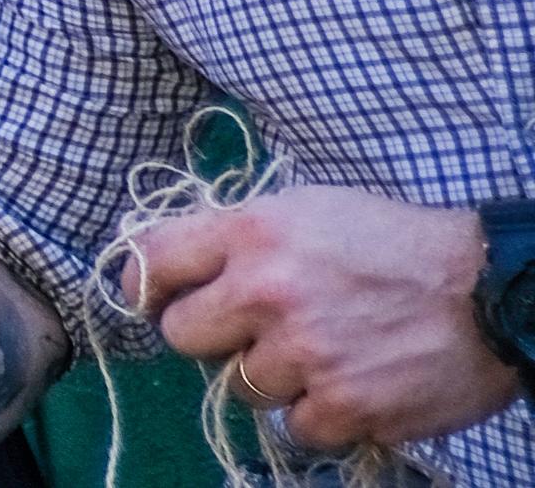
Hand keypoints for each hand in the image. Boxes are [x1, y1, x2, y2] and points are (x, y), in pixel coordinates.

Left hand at [136, 186, 508, 451]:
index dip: (147, 283)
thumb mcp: (310, 209)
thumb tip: (173, 264)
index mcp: (253, 233)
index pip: (152, 259)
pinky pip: (293, 428)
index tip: (156, 296)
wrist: (491, 292)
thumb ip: (239, 236)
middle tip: (253, 330)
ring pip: (240, 387)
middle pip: (180, 335)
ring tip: (322, 355)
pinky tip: (349, 386)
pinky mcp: (343, 407)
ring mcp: (303, 354)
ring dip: (272, 378)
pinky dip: (318, 416)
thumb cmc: (398, 243)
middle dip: (211, 336)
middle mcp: (267, 292)